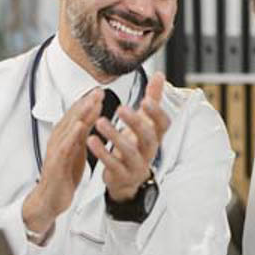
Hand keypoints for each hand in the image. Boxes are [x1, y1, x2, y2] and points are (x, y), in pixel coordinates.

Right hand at [22, 88, 102, 236]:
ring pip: (68, 128)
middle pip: (72, 117)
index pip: (76, 115)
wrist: (50, 198)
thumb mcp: (77, 150)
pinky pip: (64, 147)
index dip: (87, 102)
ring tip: (92, 102)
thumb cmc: (64, 174)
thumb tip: (92, 116)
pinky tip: (80, 126)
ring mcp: (56, 150)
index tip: (100, 91)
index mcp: (64, 136)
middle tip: (98, 91)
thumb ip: (83, 133)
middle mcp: (58, 139)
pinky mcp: (56, 163)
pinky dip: (72, 135)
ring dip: (80, 114)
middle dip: (85, 103)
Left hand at [88, 72, 170, 201]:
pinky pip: (113, 164)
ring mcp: (136, 165)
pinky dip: (102, 152)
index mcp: (155, 136)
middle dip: (135, 122)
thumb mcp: (145, 122)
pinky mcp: (122, 175)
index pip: (163, 124)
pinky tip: (91, 140)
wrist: (128, 179)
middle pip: (147, 137)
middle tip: (121, 109)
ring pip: (129, 151)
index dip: (157, 113)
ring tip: (100, 122)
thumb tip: (159, 75)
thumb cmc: (136, 146)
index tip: (146, 100)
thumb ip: (153, 99)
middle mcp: (149, 151)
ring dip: (114, 136)